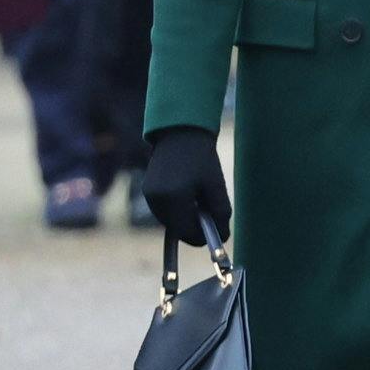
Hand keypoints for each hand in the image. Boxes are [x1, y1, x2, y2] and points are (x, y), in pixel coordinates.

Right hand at [141, 126, 230, 243]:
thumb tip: (222, 237)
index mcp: (174, 197)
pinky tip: (188, 198)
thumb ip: (221, 213)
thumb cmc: (202, 157)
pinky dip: (176, 212)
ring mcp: (150, 196)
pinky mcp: (147, 192)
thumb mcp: (216, 185)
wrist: (180, 132)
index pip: (187, 232)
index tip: (216, 233)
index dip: (203, 237)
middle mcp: (157, 200)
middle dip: (195, 229)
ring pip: (170, 223)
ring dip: (185, 221)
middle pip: (178, 230)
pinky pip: (164, 213)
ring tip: (199, 204)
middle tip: (210, 217)